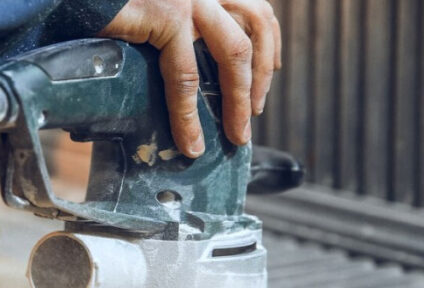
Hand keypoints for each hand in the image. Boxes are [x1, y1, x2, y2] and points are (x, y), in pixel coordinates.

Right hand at [99, 0, 281, 156]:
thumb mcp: (154, 7)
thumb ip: (175, 24)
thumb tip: (187, 62)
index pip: (255, 8)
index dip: (269, 43)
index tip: (270, 73)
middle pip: (254, 29)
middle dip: (258, 79)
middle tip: (252, 116)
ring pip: (234, 53)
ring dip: (238, 99)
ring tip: (235, 133)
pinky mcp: (166, 16)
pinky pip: (186, 75)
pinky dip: (189, 113)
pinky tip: (189, 137)